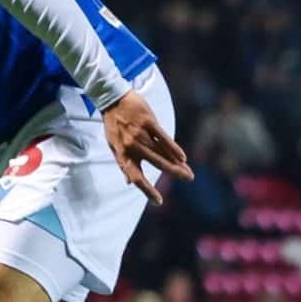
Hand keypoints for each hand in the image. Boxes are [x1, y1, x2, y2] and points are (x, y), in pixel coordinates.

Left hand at [103, 90, 190, 205]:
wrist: (111, 100)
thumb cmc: (113, 125)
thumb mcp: (113, 146)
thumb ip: (123, 163)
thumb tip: (128, 182)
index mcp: (122, 154)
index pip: (136, 177)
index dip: (147, 190)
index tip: (159, 201)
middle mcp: (131, 146)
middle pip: (155, 164)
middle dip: (173, 173)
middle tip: (188, 179)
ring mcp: (140, 134)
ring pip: (161, 152)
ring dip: (177, 163)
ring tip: (188, 172)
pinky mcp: (148, 122)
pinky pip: (163, 137)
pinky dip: (173, 148)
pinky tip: (183, 157)